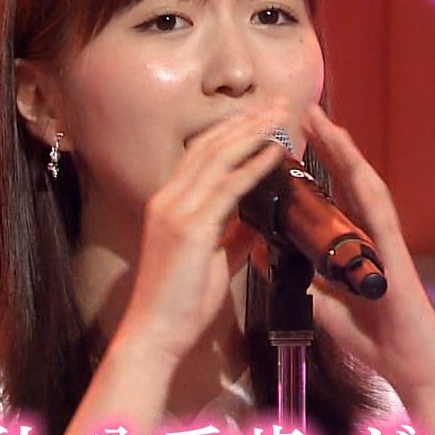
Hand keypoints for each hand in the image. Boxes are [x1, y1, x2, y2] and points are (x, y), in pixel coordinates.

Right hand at [115, 104, 287, 366]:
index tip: (262, 115)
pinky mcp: (188, 228)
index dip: (233, 130)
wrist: (155, 334)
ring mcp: (175, 210)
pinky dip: (253, 166)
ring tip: (279, 114)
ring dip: (252, 132)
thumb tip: (256, 222)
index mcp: (170, 203)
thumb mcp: (213, 261)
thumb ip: (232, 236)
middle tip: (277, 100)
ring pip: (217, 158)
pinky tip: (274, 152)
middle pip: (210, 145)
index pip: (202, 154)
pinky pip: (226, 187)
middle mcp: (168, 198)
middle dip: (245, 120)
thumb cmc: (180, 303)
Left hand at [300, 105, 434, 411]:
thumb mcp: (325, 308)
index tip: (295, 138)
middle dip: (328, 145)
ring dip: (345, 153)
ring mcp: (386, 241)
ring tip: (324, 122)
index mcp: (356, 246)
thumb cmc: (377, 340)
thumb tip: (269, 256)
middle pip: (348, 181)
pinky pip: (380, 213)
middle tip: (305, 112)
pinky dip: (366, 186)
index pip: (333, 196)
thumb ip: (302, 281)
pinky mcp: (396, 254)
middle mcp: (372, 236)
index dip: (316, 165)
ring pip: (365, 186)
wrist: (412, 367)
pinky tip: (353, 164)